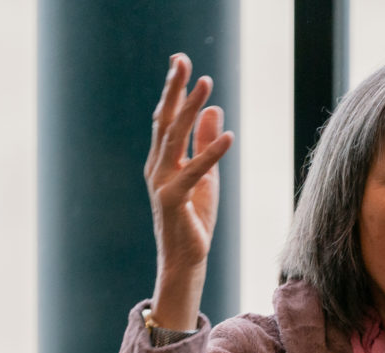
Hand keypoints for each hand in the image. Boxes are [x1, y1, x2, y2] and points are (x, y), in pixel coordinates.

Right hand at [145, 53, 233, 329]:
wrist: (185, 260)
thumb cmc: (193, 220)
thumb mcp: (205, 176)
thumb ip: (205, 144)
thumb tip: (214, 110)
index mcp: (162, 160)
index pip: (167, 118)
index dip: (174, 90)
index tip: (181, 61)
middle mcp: (156, 167)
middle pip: (165, 120)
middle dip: (174, 89)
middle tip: (183, 61)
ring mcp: (160, 182)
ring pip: (174, 138)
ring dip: (190, 109)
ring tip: (206, 84)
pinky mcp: (171, 200)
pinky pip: (194, 171)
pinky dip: (211, 153)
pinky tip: (228, 136)